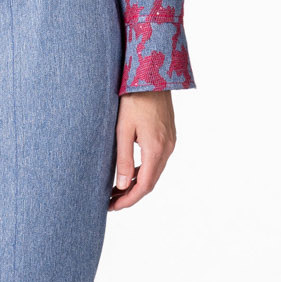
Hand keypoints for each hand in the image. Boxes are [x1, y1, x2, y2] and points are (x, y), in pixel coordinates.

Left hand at [109, 89, 176, 210]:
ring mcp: (170, 142)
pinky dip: (143, 171)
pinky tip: (129, 172)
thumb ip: (122, 159)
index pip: (143, 186)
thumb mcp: (123, 130)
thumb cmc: (134, 99)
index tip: (112, 206)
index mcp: (155, 149)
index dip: (128, 200)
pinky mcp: (168, 136)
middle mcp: (167, 148)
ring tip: (116, 189)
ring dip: (136, 184)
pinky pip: (157, 161)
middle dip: (131, 195)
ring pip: (154, 172)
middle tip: (110, 201)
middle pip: (150, 182)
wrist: (152, 75)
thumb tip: (121, 186)